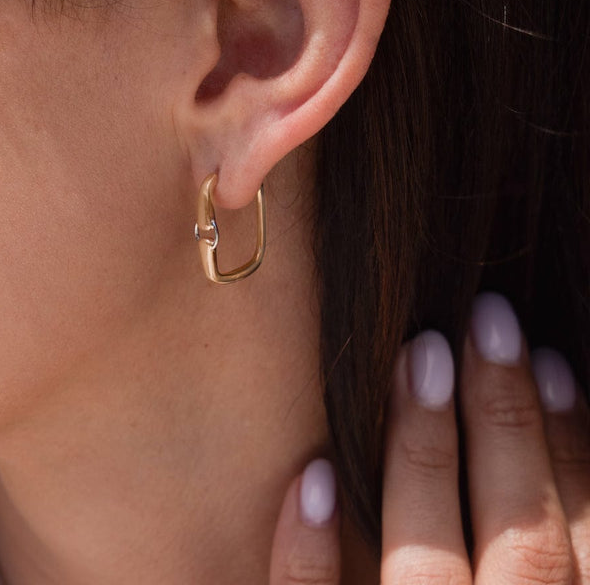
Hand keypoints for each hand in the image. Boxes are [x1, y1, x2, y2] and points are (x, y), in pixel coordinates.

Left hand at [269, 293, 589, 583]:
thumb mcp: (539, 584)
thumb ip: (545, 544)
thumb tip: (541, 436)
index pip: (572, 532)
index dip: (571, 444)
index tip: (549, 358)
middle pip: (519, 536)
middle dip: (507, 419)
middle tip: (488, 316)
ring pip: (426, 567)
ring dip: (422, 456)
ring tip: (416, 356)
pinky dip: (311, 559)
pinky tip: (310, 481)